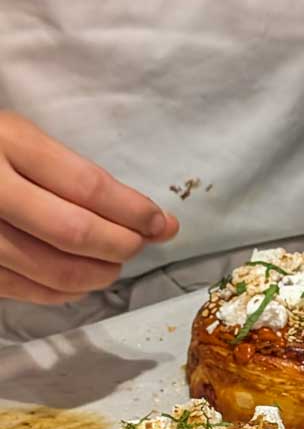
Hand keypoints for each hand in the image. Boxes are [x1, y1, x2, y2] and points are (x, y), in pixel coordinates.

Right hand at [0, 111, 178, 304]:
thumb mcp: (13, 135)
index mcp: (5, 141)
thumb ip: (65, 170)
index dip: (134, 211)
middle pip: (73, 232)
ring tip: (113, 265)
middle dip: (120, 245)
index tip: (164, 224)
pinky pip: (21, 290)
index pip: (87, 186)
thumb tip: (139, 215)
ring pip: (50, 269)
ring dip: (96, 274)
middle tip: (140, 246)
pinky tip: (77, 285)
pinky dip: (60, 293)